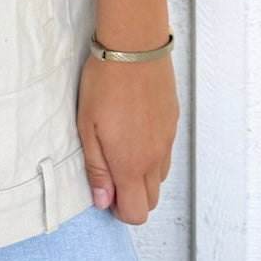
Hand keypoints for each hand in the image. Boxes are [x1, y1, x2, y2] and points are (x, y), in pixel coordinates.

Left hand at [77, 52, 177, 224]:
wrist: (134, 47)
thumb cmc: (105, 83)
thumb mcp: (87, 126)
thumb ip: (97, 168)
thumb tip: (103, 201)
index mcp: (131, 164)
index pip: (136, 213)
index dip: (120, 210)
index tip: (105, 192)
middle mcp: (154, 158)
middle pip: (151, 200)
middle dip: (131, 196)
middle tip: (110, 171)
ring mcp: (167, 140)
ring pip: (160, 177)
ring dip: (142, 175)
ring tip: (120, 147)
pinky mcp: (172, 122)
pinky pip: (165, 152)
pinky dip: (152, 153)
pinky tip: (135, 129)